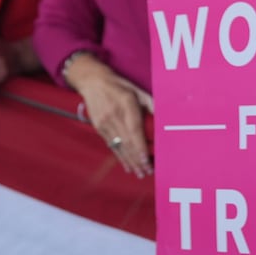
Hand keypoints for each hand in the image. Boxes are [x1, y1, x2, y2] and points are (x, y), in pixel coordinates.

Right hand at [65, 54, 153, 177]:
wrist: (92, 81)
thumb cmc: (119, 85)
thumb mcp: (137, 90)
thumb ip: (151, 104)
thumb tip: (163, 118)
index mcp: (125, 103)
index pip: (134, 129)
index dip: (140, 147)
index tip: (147, 159)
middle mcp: (114, 115)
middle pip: (126, 142)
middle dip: (137, 159)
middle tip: (147, 172)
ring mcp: (104, 122)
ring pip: (119, 146)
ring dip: (130, 161)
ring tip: (139, 173)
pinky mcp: (99, 128)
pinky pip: (111, 145)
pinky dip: (120, 157)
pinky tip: (127, 165)